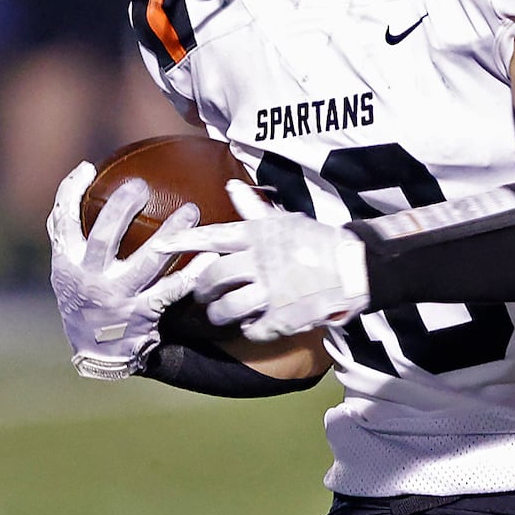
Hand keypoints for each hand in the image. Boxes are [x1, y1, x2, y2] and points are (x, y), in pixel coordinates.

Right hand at [47, 162, 205, 379]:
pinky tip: (209, 255)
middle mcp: (89, 280)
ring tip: (192, 211)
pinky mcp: (144, 313)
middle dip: (122, 208)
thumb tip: (82, 178)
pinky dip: (192, 271)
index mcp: (68, 265)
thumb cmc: (86, 301)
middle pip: (105, 237)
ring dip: (172, 234)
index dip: (69, 195)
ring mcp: (118, 297)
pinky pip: (173, 288)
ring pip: (148, 261)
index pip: (61, 224)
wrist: (99, 354)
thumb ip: (72, 236)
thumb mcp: (68, 273)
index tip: (87, 169)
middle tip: (142, 185)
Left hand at [154, 180, 370, 342]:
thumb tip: (231, 186)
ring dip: (220, 314)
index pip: (212, 237)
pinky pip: (250, 329)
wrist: (355, 269)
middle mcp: (261, 262)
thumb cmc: (319, 242)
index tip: (158, 247)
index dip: (183, 242)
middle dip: (202, 288)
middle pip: (213, 277)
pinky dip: (247, 328)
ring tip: (222, 315)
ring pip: (226, 308)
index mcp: (260, 236)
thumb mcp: (286, 221)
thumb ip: (254, 209)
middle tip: (203, 293)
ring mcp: (270, 292)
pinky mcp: (281, 317)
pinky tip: (252, 323)